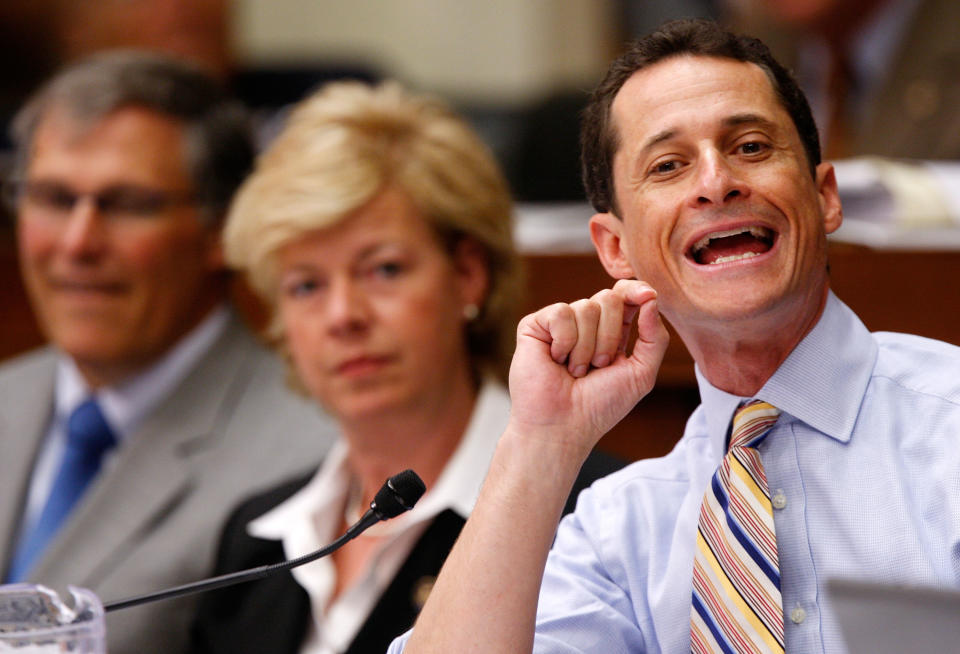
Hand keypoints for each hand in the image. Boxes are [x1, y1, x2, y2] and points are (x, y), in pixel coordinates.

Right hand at [507, 279, 668, 457]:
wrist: (563, 426)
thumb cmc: (600, 406)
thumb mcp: (641, 374)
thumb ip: (654, 337)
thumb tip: (652, 298)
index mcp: (611, 331)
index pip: (625, 296)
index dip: (636, 290)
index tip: (648, 296)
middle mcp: (585, 323)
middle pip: (609, 298)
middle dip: (610, 336)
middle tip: (597, 367)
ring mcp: (560, 324)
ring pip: (586, 307)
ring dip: (586, 347)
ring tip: (574, 370)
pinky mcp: (535, 325)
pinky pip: (561, 312)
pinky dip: (565, 341)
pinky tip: (555, 360)